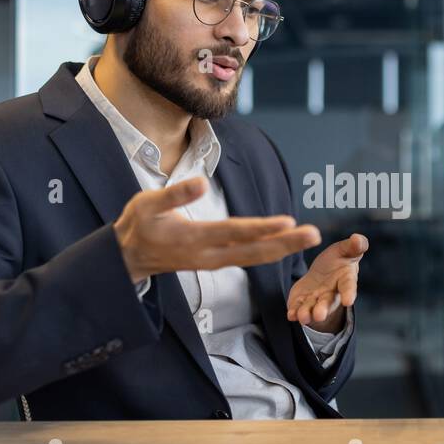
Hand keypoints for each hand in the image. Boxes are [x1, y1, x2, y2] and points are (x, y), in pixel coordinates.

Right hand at [113, 176, 319, 283]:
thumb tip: (201, 182)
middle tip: (315, 234)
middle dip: (286, 243)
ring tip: (309, 237)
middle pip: (253, 251)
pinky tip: (288, 244)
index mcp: (192, 238)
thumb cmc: (138, 226)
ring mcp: (213, 262)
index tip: (288, 222)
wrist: (128, 259)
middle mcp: (208, 255)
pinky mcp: (216, 262)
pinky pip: (248, 258)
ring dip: (284, 248)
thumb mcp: (146, 204)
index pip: (234, 231)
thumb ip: (174, 194)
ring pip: (254, 257)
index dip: (262, 228)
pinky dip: (270, 252)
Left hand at [286, 233, 366, 333]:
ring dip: (307, 313)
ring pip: (311, 309)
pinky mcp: (302, 301)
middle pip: (328, 303)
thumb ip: (353, 246)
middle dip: (323, 309)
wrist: (323, 273)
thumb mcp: (345, 250)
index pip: (348, 286)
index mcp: (345, 280)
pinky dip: (294, 312)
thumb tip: (358, 238)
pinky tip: (290, 315)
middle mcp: (331, 294)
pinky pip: (298, 308)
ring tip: (302, 317)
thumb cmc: (338, 260)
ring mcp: (316, 300)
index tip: (348, 301)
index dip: (349, 293)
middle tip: (319, 315)